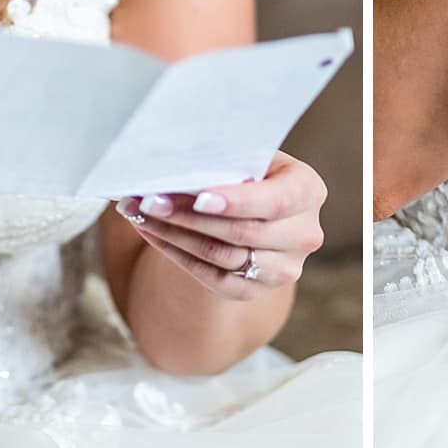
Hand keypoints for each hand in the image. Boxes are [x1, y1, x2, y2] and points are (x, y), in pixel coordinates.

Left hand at [117, 154, 325, 295]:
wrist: (253, 212)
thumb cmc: (249, 171)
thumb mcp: (250, 157)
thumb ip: (227, 159)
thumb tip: (177, 163)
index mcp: (308, 191)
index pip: (274, 202)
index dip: (237, 202)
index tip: (199, 197)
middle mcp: (304, 234)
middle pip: (242, 232)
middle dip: (189, 215)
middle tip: (148, 200)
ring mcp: (283, 269)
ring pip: (221, 255)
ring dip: (174, 233)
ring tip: (139, 213)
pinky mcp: (254, 290)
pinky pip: (210, 277)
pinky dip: (175, 253)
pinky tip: (150, 232)